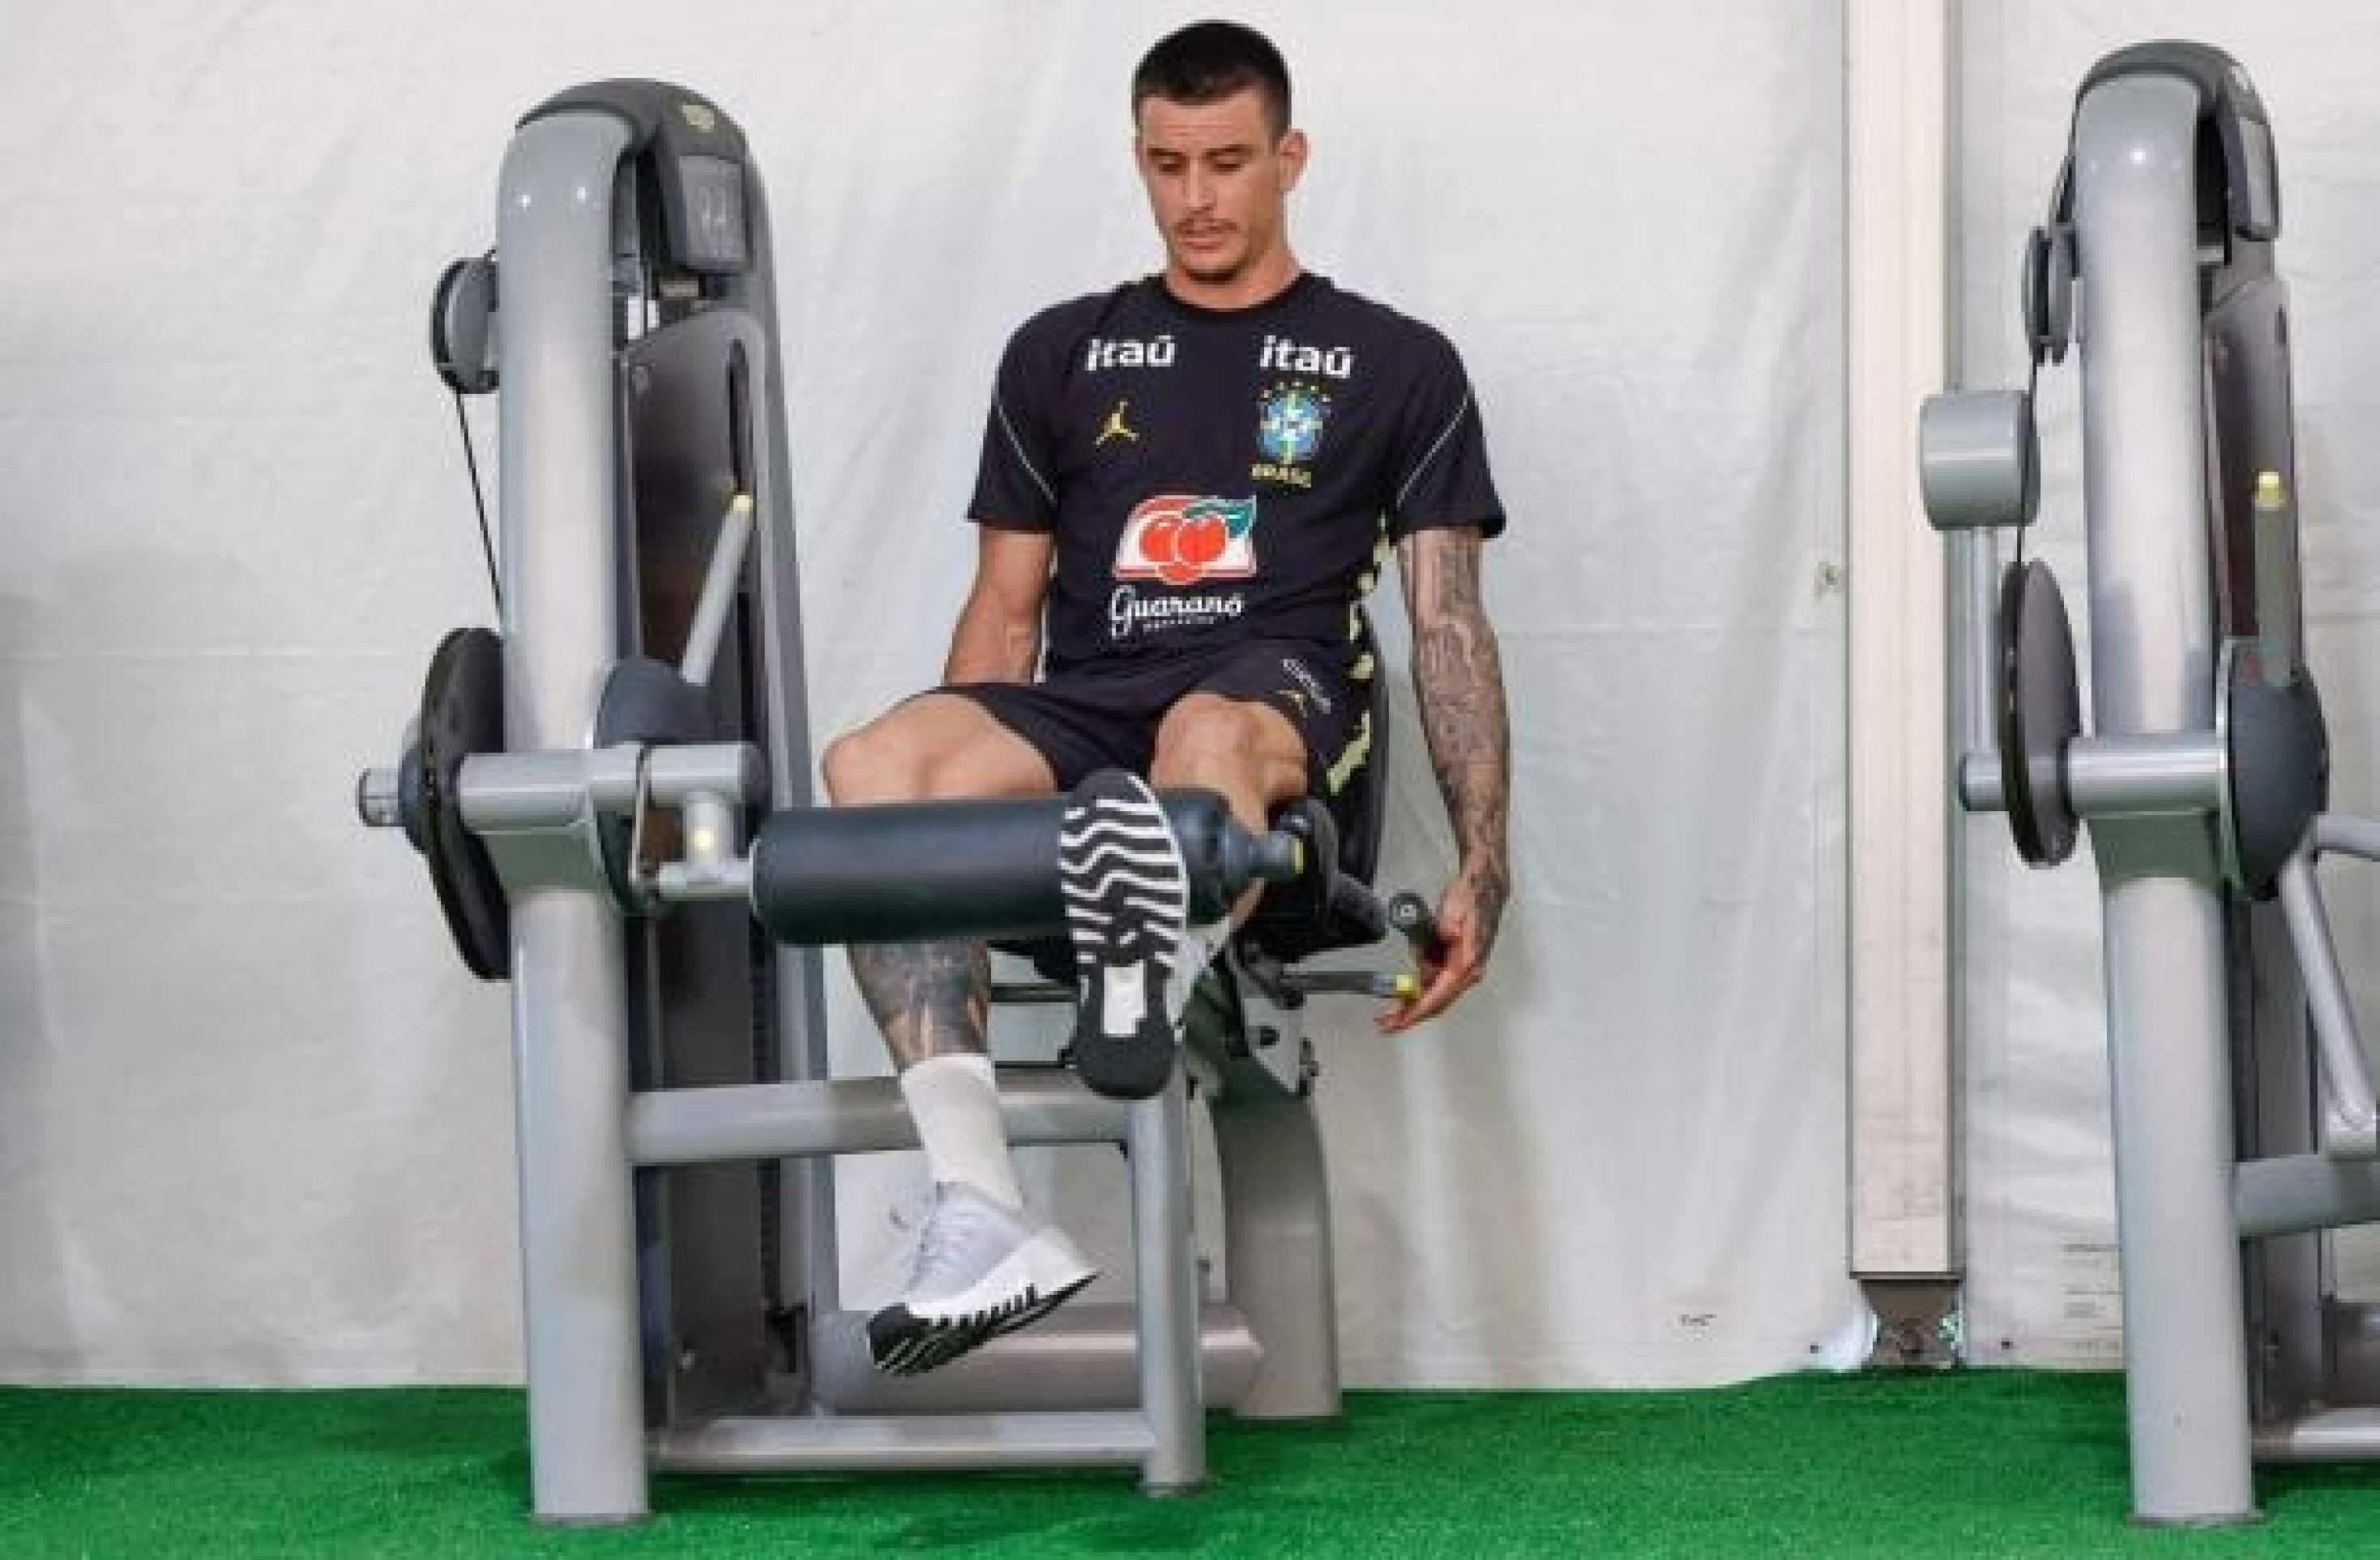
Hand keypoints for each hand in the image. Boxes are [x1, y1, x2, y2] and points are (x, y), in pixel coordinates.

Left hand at [1378, 860, 1504, 1033]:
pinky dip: (1417, 988)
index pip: (1439, 995)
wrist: (1484, 889)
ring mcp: (1462, 971)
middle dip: (1409, 1014)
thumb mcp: (1455, 907)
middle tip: (1385, 1022)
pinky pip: (1434, 984)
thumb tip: (1447, 934)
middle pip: (1435, 1003)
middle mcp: (1467, 973)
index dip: (1418, 1011)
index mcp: (1467, 963)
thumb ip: (1448, 924)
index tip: (1400, 1022)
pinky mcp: (1455, 966)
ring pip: (1433, 995)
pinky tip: (1403, 989)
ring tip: (1388, 1008)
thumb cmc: (1470, 898)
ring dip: (1410, 1002)